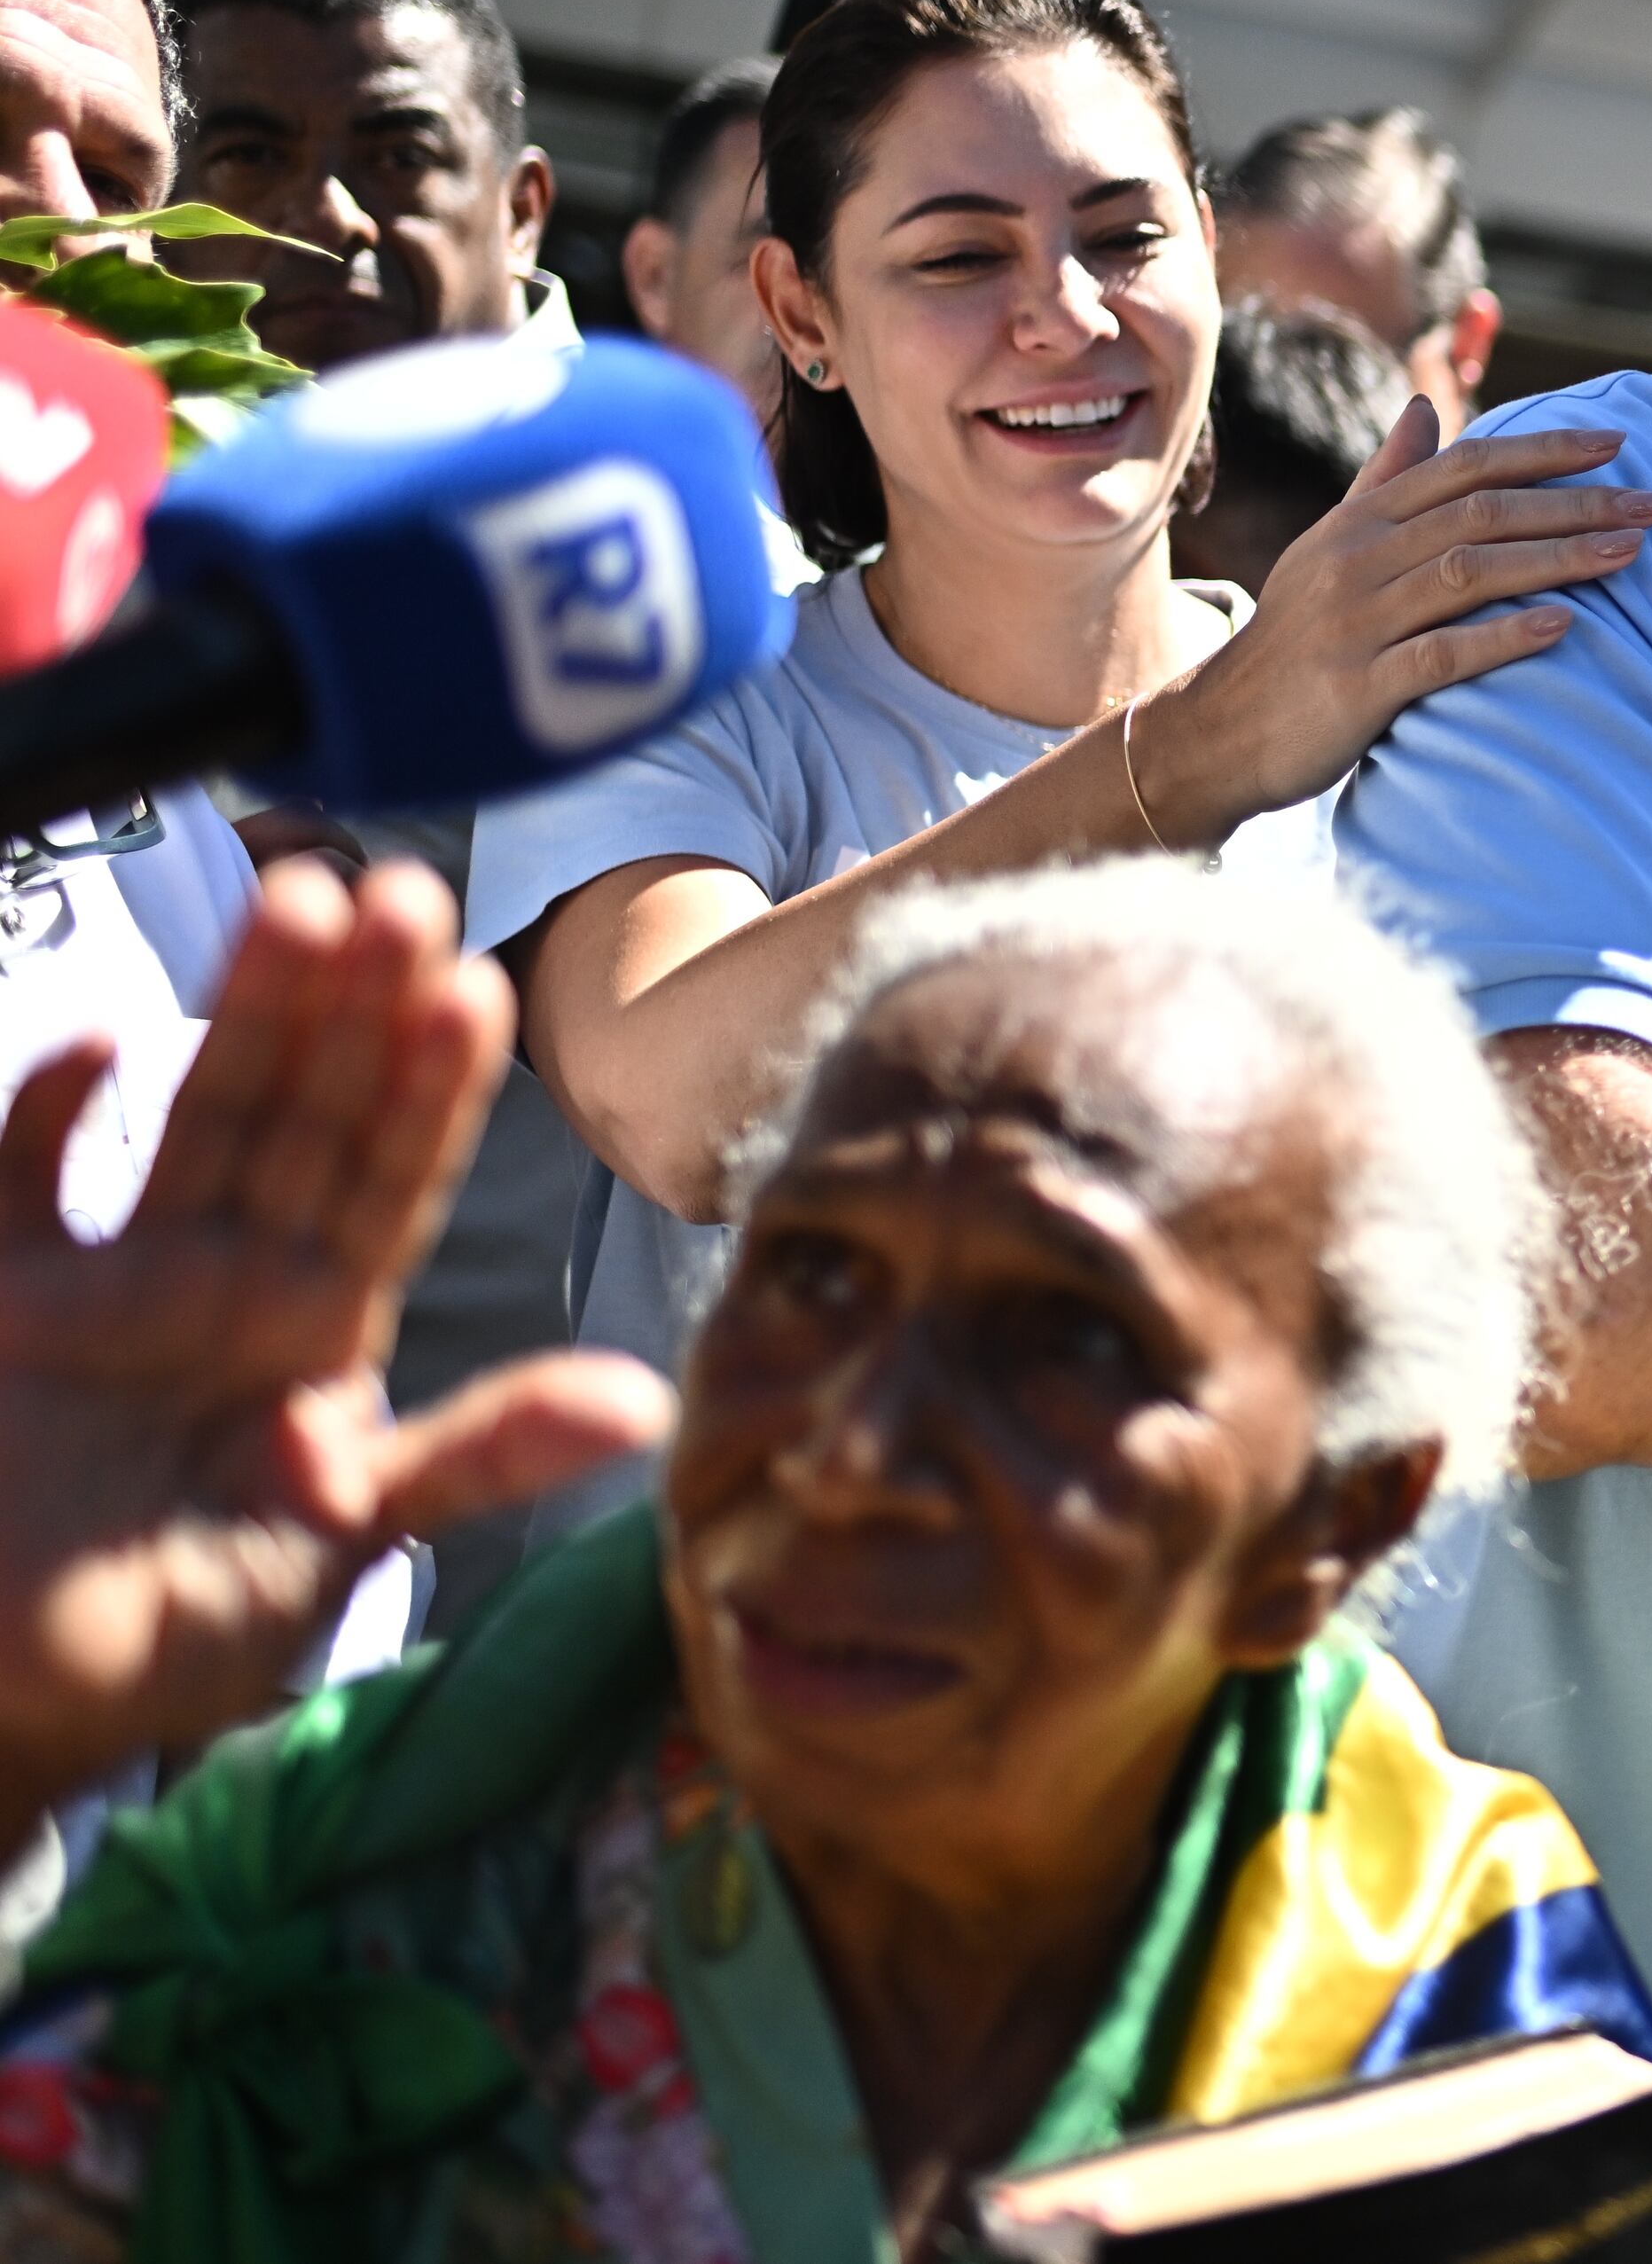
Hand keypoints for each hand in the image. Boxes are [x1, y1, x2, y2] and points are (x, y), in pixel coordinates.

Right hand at [0, 862, 669, 1828]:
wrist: (15, 1696)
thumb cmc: (179, 1633)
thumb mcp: (342, 1544)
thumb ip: (476, 1462)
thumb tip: (644, 1407)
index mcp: (321, 1328)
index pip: (396, 1180)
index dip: (435, 1090)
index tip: (478, 990)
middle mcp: (229, 1278)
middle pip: (307, 1114)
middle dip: (355, 1008)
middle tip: (406, 897)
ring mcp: (113, 1277)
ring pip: (197, 1113)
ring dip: (246, 1011)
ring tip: (301, 899)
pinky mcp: (0, 1297)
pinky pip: (23, 1180)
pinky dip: (51, 1112)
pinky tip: (106, 1047)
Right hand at [1134, 417, 1651, 838]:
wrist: (1220, 728)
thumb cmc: (1297, 637)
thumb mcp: (1331, 548)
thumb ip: (1384, 481)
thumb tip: (1426, 409)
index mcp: (1362, 520)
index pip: (1464, 466)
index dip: (1543, 450)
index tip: (1618, 443)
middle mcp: (1358, 558)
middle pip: (1480, 512)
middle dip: (1574, 503)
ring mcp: (1356, 622)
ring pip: (1468, 572)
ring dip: (1556, 558)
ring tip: (1629, 553)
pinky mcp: (1357, 687)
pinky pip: (1439, 655)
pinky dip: (1502, 637)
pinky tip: (1562, 627)